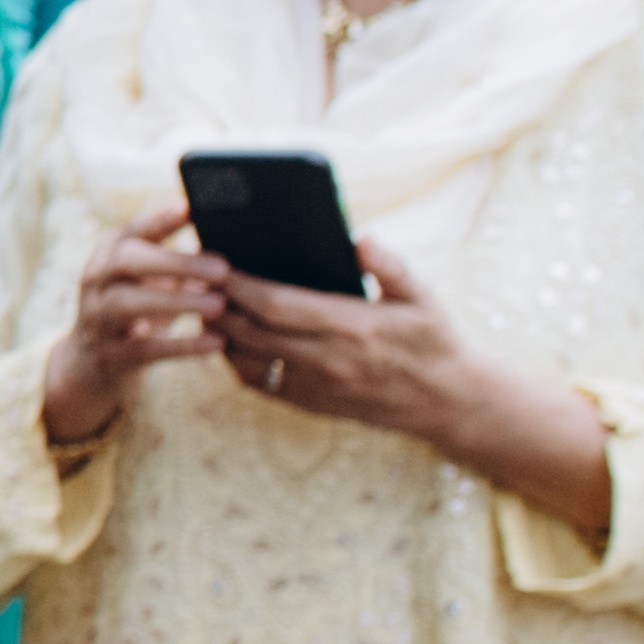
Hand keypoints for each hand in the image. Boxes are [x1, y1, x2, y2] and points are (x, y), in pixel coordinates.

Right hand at [40, 201, 236, 450]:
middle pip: (125, 261)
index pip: (133, 229)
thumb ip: (183, 265)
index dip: (161, 218)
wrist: (92, 366)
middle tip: (222, 269)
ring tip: (219, 305)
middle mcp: (96, 281)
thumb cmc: (139, 313)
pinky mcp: (108, 354)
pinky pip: (144, 349)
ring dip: (176, 301)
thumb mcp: (153, 282)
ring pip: (128, 303)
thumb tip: (238, 244)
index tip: (194, 208)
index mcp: (110, 254)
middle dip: (174, 262)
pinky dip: (182, 346)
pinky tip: (216, 342)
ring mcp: (96, 317)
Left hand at [219, 235, 606, 493]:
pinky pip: (259, 384)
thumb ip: (391, 267)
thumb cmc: (433, 341)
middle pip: (251, 330)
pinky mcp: (311, 404)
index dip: (240, 284)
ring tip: (205, 305)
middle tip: (195, 279)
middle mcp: (328, 359)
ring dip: (220, 333)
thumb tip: (360, 239)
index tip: (217, 263)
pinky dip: (235, 362)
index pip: (277, 303)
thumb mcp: (423, 298)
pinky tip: (228, 339)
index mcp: (352, 326)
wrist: (447, 401)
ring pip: (247, 359)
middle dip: (218, 304)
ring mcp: (317, 386)